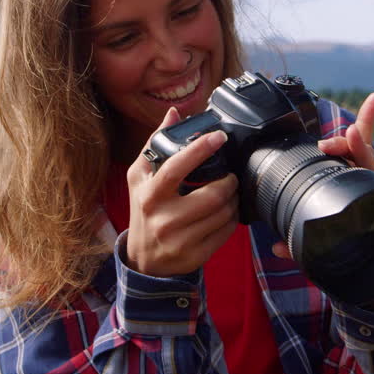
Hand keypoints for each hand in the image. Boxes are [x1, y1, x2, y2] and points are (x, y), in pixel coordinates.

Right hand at [125, 107, 239, 277]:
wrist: (144, 259)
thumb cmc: (144, 211)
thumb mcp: (140, 178)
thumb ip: (155, 144)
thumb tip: (174, 114)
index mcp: (150, 195)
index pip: (176, 168)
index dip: (200, 149)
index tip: (219, 137)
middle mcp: (164, 218)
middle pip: (212, 195)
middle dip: (229, 181)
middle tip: (230, 175)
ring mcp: (180, 240)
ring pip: (223, 213)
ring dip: (234, 199)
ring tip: (229, 192)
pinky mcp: (196, 255)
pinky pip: (226, 231)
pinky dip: (233, 218)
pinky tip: (227, 212)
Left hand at [271, 91, 373, 311]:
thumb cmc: (356, 251)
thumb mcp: (328, 249)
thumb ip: (302, 248)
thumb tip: (276, 248)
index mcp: (354, 187)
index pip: (348, 155)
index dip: (337, 143)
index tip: (321, 142)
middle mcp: (373, 186)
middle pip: (360, 155)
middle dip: (347, 142)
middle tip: (337, 132)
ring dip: (366, 151)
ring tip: (355, 132)